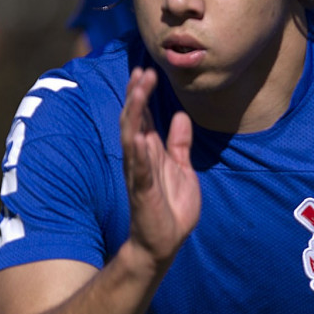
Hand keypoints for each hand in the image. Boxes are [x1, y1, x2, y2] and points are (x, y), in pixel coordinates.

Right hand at [120, 68, 200, 263]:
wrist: (165, 242)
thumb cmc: (171, 207)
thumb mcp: (182, 169)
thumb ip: (179, 144)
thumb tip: (181, 116)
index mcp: (151, 152)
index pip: (143, 117)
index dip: (142, 95)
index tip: (147, 71)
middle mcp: (140, 158)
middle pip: (134, 120)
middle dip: (136, 96)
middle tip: (142, 72)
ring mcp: (139, 174)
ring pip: (131, 138)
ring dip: (134, 115)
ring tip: (138, 92)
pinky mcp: (142, 192)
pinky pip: (139, 169)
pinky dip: (139, 152)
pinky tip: (140, 137)